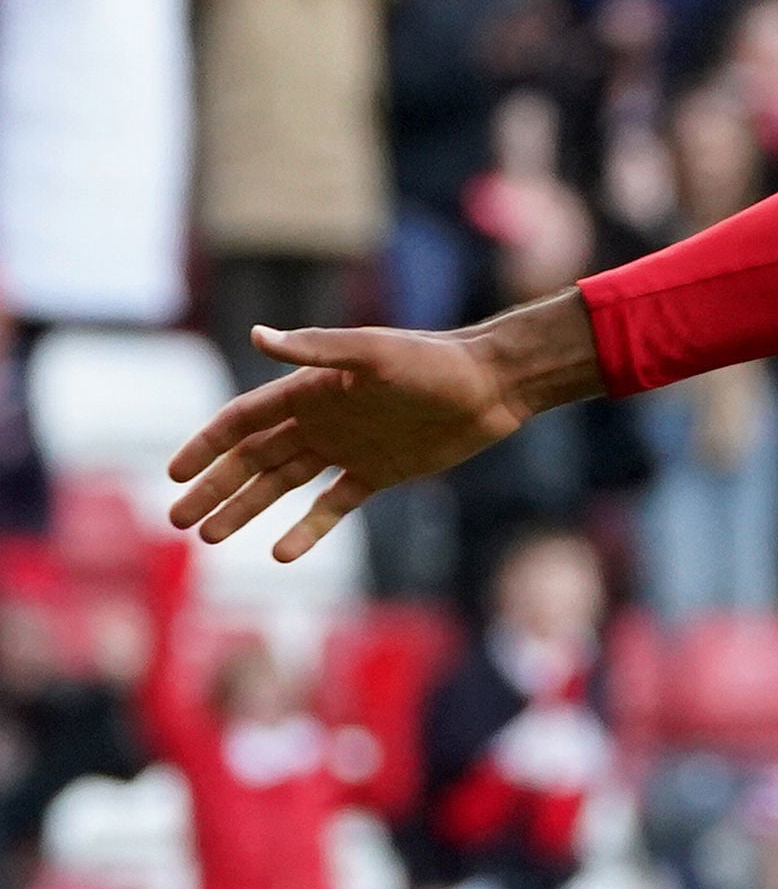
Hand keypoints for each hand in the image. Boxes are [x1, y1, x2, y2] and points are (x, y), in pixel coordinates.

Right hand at [165, 297, 608, 559]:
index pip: (242, 421)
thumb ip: (317, 348)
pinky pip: (333, 505)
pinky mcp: (379, 473)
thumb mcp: (374, 353)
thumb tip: (257, 335)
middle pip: (253, 458)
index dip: (206, 445)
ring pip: (284, 484)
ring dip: (246, 509)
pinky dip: (307, 528)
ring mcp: (348, 448)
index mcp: (310, 390)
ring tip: (210, 537)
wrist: (493, 386)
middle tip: (178, 520)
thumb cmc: (434, 362)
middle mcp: (322, 419)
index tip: (172, 474)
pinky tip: (281, 554)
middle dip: (214, 487)